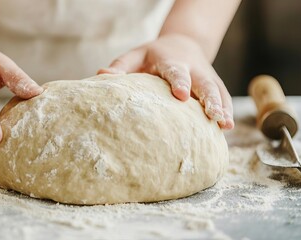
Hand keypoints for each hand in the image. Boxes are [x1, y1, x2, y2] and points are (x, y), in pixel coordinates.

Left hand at [98, 34, 233, 129]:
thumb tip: (101, 76)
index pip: (175, 70)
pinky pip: (223, 96)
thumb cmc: (152, 55)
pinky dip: (226, 110)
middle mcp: (192, 68)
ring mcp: (205, 76)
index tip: (180, 95)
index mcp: (170, 60)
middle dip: (209, 98)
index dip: (179, 81)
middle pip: (203, 82)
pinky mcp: (214, 83)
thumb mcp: (136, 55)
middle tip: (212, 114)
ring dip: (221, 107)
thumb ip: (121, 66)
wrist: (182, 43)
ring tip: (224, 124)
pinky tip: (226, 127)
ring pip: (217, 90)